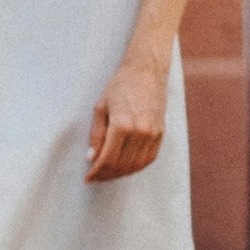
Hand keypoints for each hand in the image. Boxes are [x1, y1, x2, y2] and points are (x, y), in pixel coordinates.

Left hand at [85, 56, 167, 182]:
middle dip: (106, 175)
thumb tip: (91, 158)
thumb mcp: (100, 108)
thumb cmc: (120, 86)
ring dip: (120, 174)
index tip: (88, 178)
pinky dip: (136, 167)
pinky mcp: (161, 133)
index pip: (107, 159)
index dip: (96, 172)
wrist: (146, 72)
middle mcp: (140, 132)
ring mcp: (153, 134)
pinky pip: (149, 159)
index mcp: (122, 125)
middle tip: (95, 177)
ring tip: (108, 174)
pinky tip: (125, 167)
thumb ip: (96, 135)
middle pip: (121, 165)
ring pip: (136, 165)